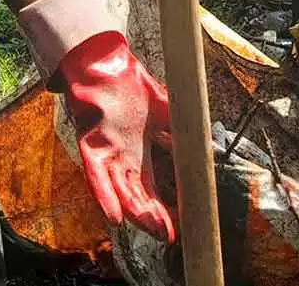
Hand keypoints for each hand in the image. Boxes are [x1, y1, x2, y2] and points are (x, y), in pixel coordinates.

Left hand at [56, 30, 175, 240]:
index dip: (164, 209)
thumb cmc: (130, 83)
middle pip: (138, 196)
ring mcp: (107, 155)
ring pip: (120, 192)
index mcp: (138, 152)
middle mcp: (122, 159)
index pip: (152, 188)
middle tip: (168, 236)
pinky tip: (115, 217)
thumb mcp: (164, 107)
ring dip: (135, 213)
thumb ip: (181, 125)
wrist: (106, 63)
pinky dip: (106, 197)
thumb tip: (206, 141)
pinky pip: (97, 178)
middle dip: (153, 218)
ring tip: (152, 230)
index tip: (179, 225)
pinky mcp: (92, 148)